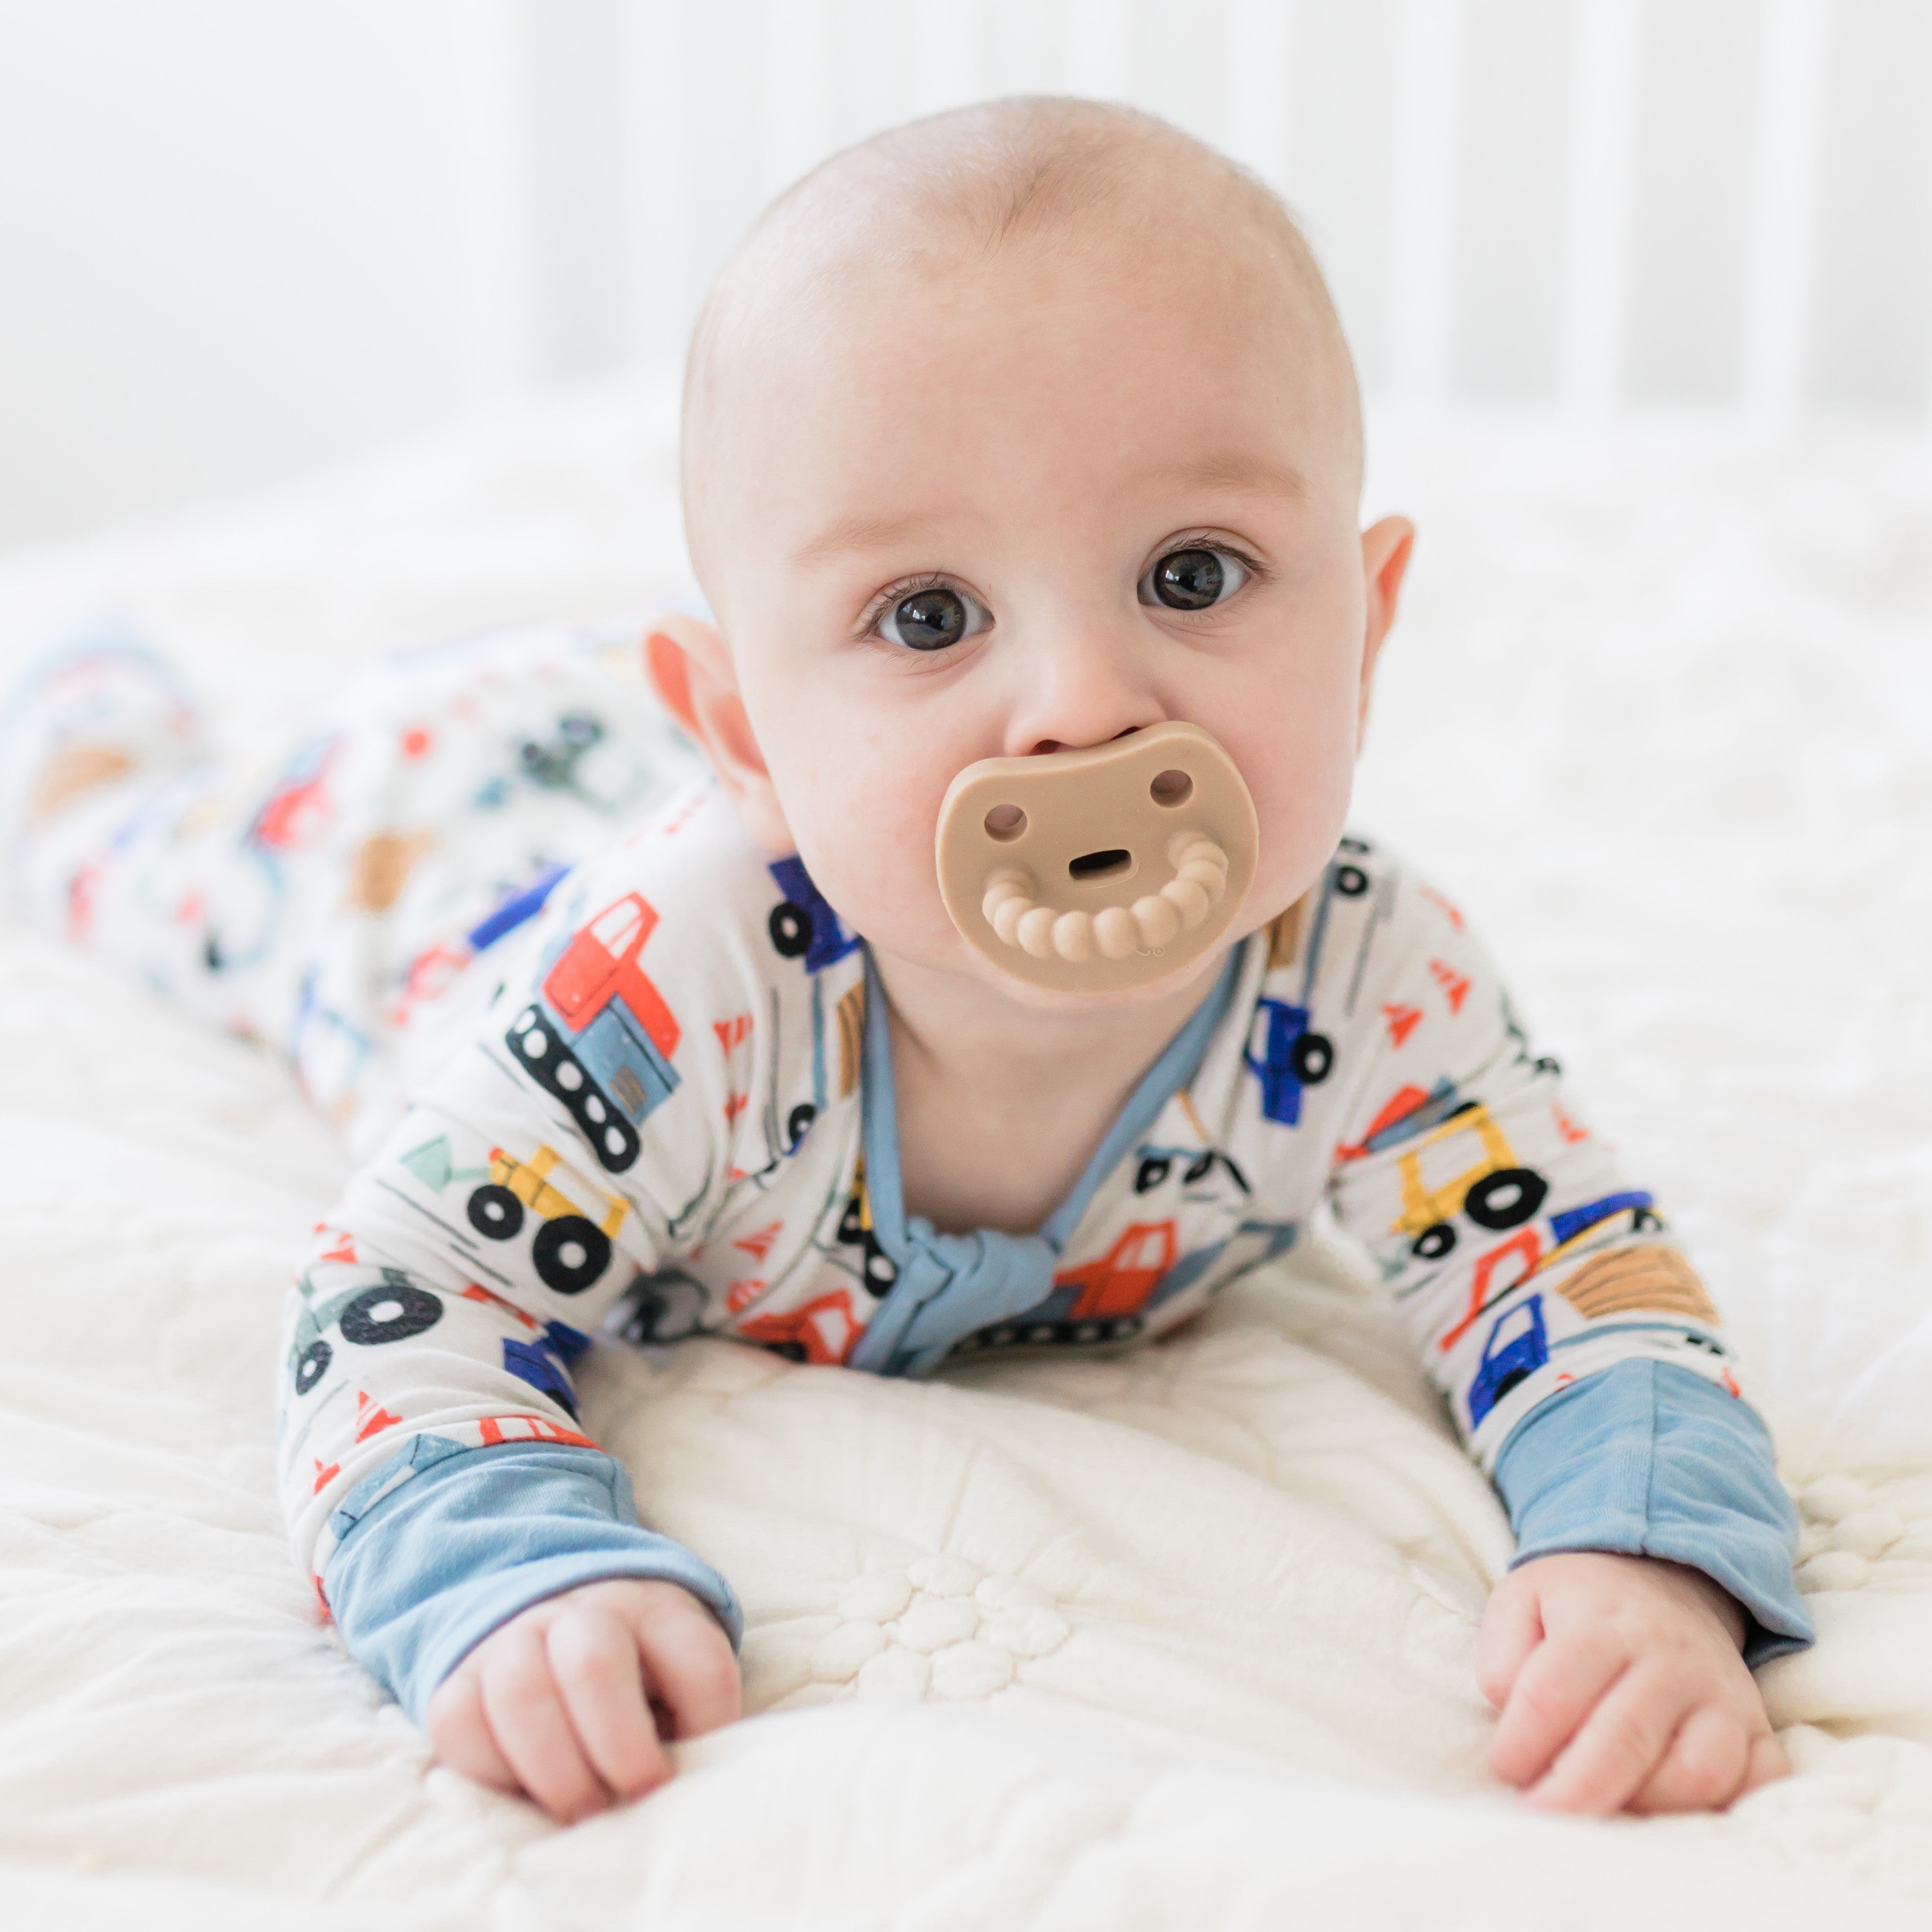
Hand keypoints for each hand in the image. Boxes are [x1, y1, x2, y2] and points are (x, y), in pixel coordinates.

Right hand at [425, 1578, 741, 1821]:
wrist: (545, 1624)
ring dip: (555, 1770)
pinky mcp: (457, 1675)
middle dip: (619, 1748)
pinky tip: (520, 1792)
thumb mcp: (675, 1680)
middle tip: (633, 1798)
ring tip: (581, 1813)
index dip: (707, 1722)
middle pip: (595, 1663)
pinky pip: (457, 1718)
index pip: (696, 1656)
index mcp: (653, 1611)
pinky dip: (488, 1768)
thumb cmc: (630, 1674)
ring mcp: (512, 1638)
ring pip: (520, 1690)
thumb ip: (690, 1718)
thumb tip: (690, 1787)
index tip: (692, 1774)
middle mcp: (580, 1614)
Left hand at [1478, 1551, 1789, 1814]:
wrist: (1663, 1574)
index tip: (1505, 1769)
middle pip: (1624, 1739)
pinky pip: (1763, 1781)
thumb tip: (1510, 1713)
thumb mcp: (1522, 1599)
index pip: (1553, 1692)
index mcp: (1601, 1625)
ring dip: (1649, 1805)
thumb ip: (1502, 1655)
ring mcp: (1720, 1694)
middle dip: (1577, 1793)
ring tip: (1612, 1808)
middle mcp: (1668, 1658)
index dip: (1522, 1742)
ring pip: (1699, 1772)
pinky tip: (1683, 1816)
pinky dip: (1731, 1809)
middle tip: (1542, 1819)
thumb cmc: (1580, 1601)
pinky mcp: (1758, 1725)